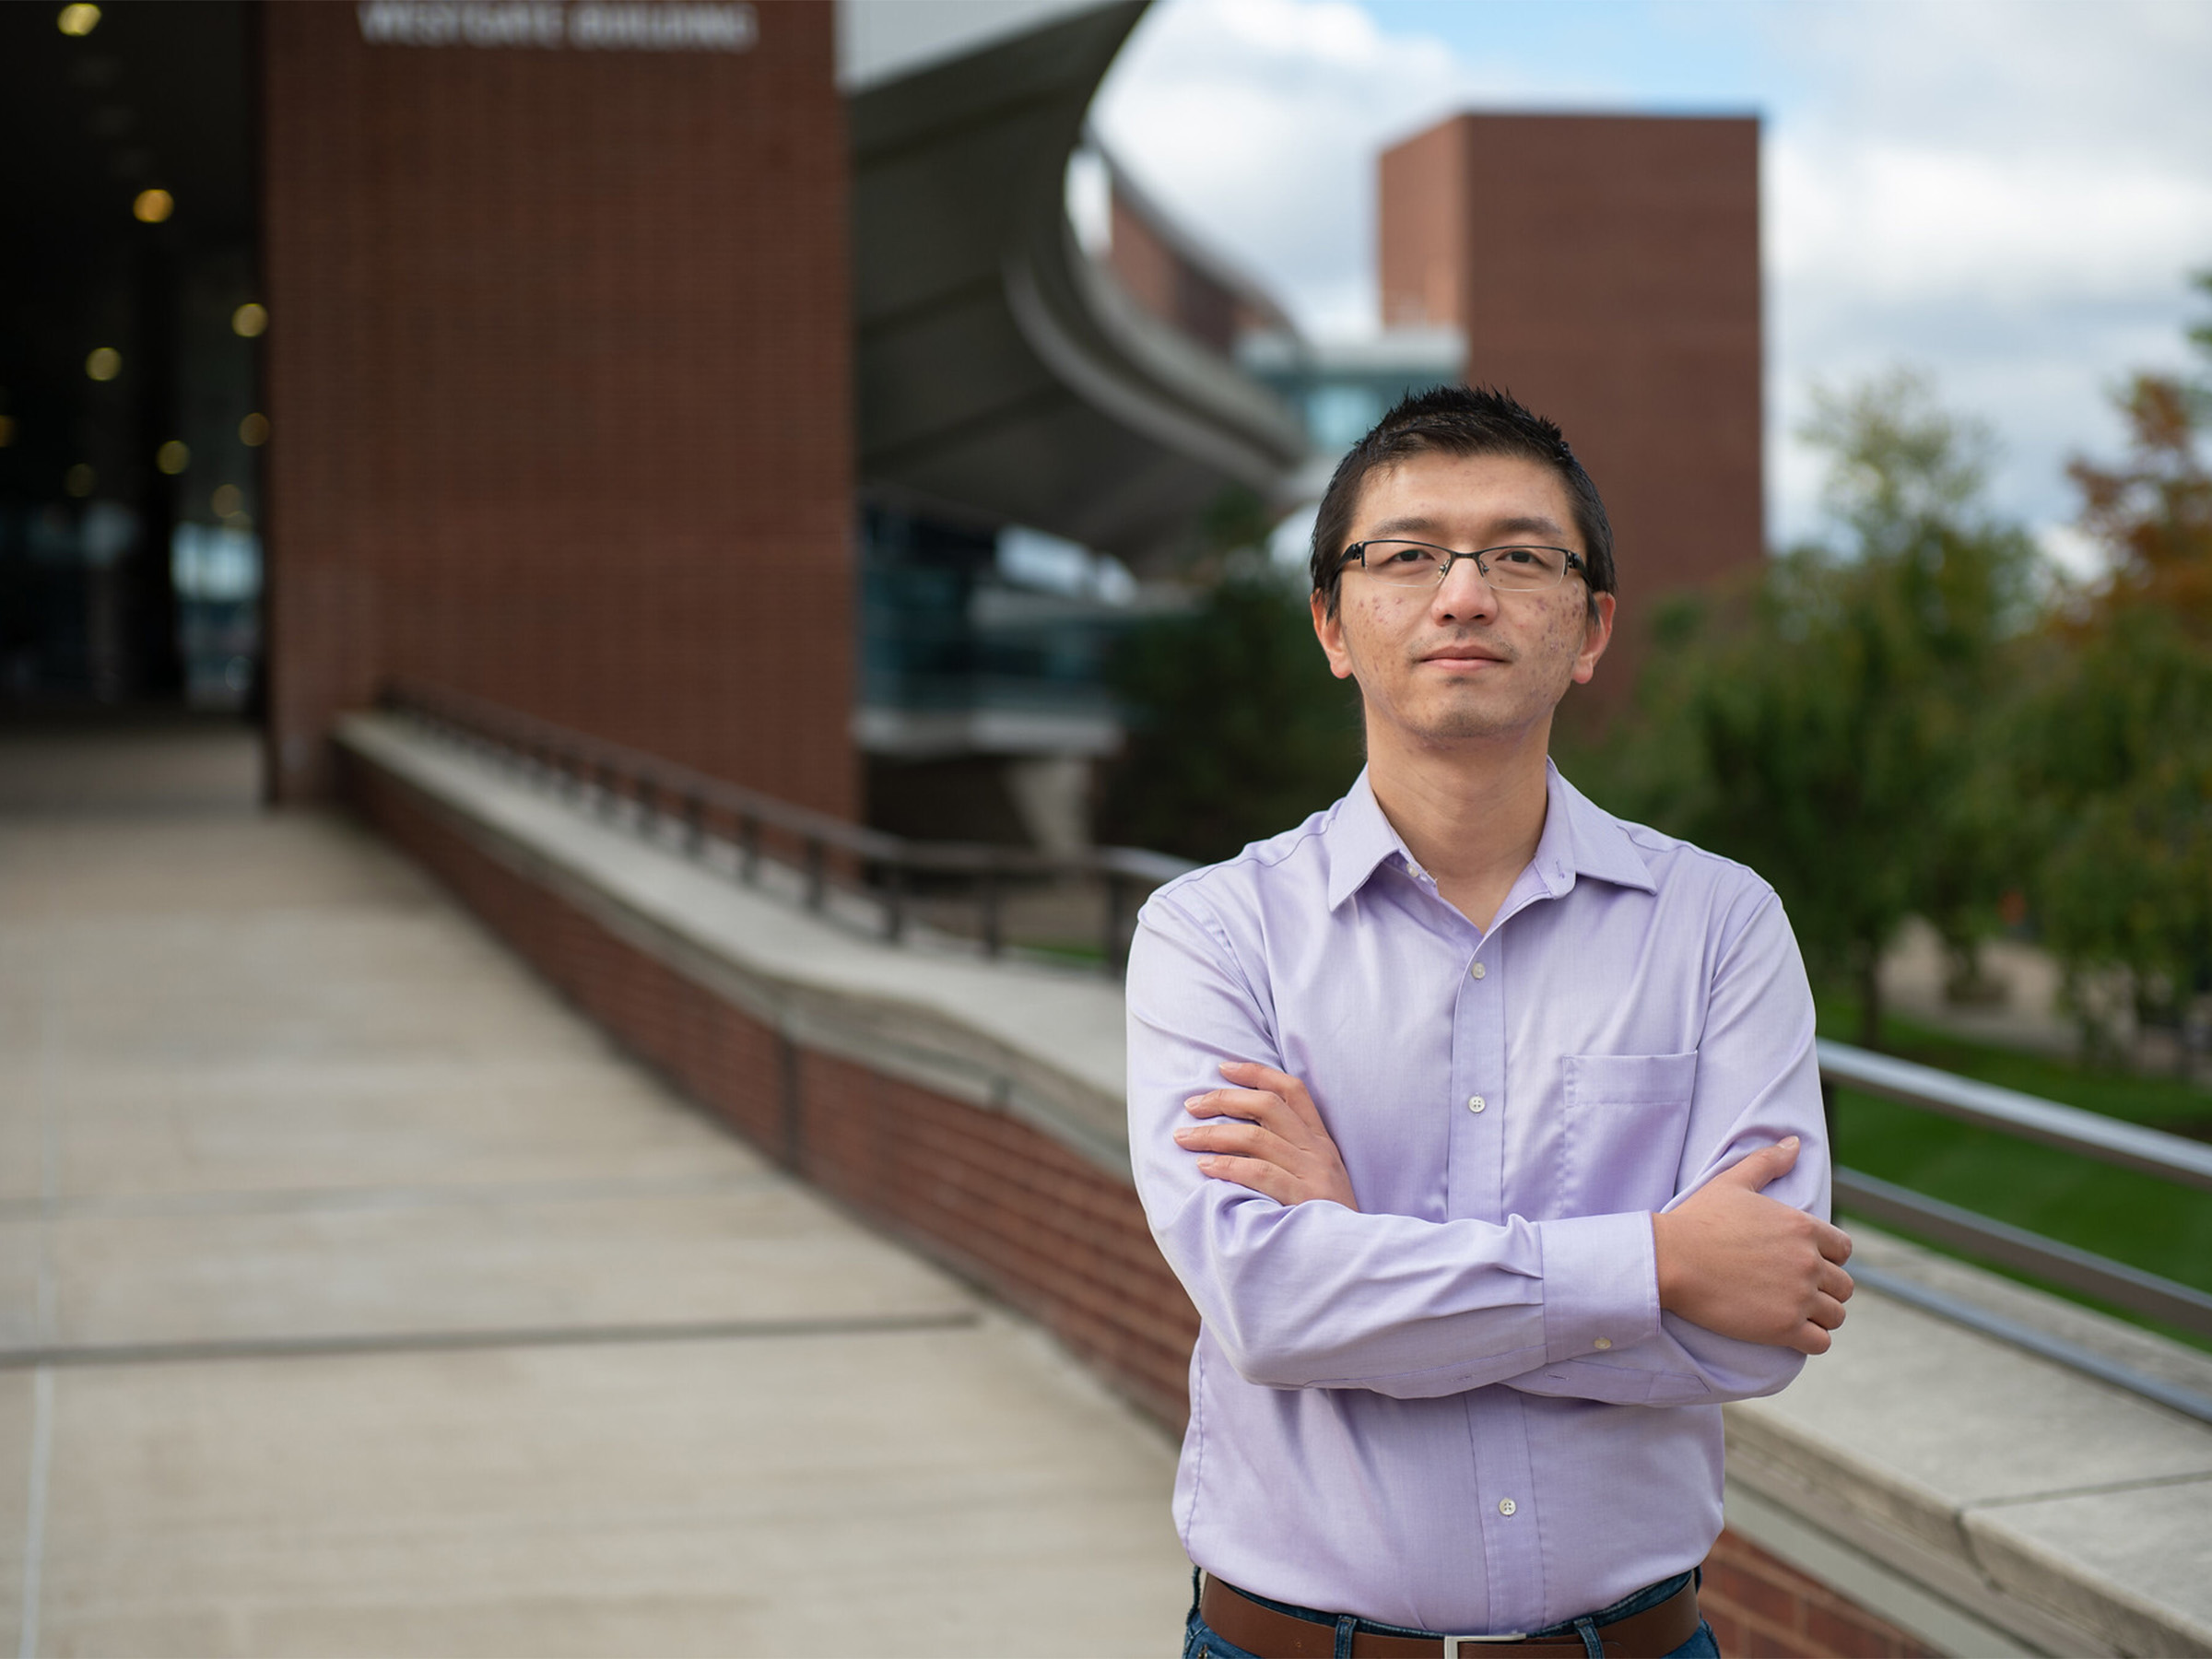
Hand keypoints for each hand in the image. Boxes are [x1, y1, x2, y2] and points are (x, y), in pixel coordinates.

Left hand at [1173, 1061, 1359, 1210]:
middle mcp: (1318, 1151)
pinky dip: (1228, 1166)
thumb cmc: (1323, 1219)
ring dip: (1213, 1134)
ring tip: (1184, 1137)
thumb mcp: (1315, 1177)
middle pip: (1267, 1106)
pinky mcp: (1304, 1199)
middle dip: (1224, 1099)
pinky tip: (1204, 1166)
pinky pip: (1260, 1174)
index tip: (1223, 1067)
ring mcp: (1313, 1174)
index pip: (1292, 1090)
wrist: (1353, 1257)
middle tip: (1191, 1105)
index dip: (1257, 1073)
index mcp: (1320, 1141)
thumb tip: (1235, 1132)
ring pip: (1256, 1138)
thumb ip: (1287, 1152)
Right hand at [1652, 1137, 1853, 1354]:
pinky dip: (1810, 1340)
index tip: (1805, 1263)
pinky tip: (1789, 1332)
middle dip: (1825, 1289)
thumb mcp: (1732, 1182)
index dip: (1828, 1258)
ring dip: (1820, 1316)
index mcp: (1803, 1227)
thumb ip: (1768, 1162)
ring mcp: (1798, 1296)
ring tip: (1793, 1313)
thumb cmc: (1696, 1220)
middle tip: (1795, 1291)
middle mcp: (1808, 1262)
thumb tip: (1796, 1142)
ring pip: (1836, 1315)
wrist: (1669, 1259)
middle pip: (1844, 1286)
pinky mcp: (1784, 1328)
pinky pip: (1820, 1342)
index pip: (1843, 1249)